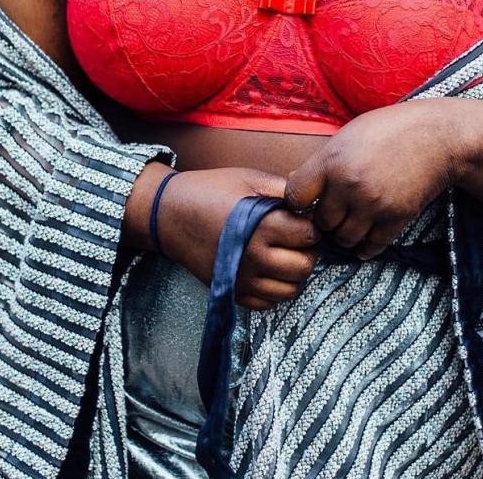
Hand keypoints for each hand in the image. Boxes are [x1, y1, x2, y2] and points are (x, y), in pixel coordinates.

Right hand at [157, 167, 321, 310]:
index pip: (308, 236)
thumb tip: (312, 197)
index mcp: (262, 227)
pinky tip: (268, 270)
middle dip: (307, 251)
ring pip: (290, 290)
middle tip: (297, 239)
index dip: (310, 226)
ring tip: (284, 255)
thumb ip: (283, 188)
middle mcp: (254, 258)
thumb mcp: (249, 178)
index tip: (302, 220)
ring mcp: (242, 279)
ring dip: (294, 273)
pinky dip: (274, 289)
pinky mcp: (232, 291)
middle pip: (304, 266)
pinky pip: (267, 303)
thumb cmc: (210, 191)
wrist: (170, 214)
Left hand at [284, 100, 471, 259]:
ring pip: (344, 239)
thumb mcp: (347, 135)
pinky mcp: (396, 218)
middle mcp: (349, 185)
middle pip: (321, 223)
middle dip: (325, 219)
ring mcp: (374, 204)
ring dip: (345, 234)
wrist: (436, 135)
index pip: (295, 197)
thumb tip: (293, 187)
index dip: (298, 201)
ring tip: (350, 222)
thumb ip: (321, 162)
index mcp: (332, 161)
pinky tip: (365, 238)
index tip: (308, 199)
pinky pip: (371, 246)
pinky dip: (365, 246)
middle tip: (334, 210)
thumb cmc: (388, 129)